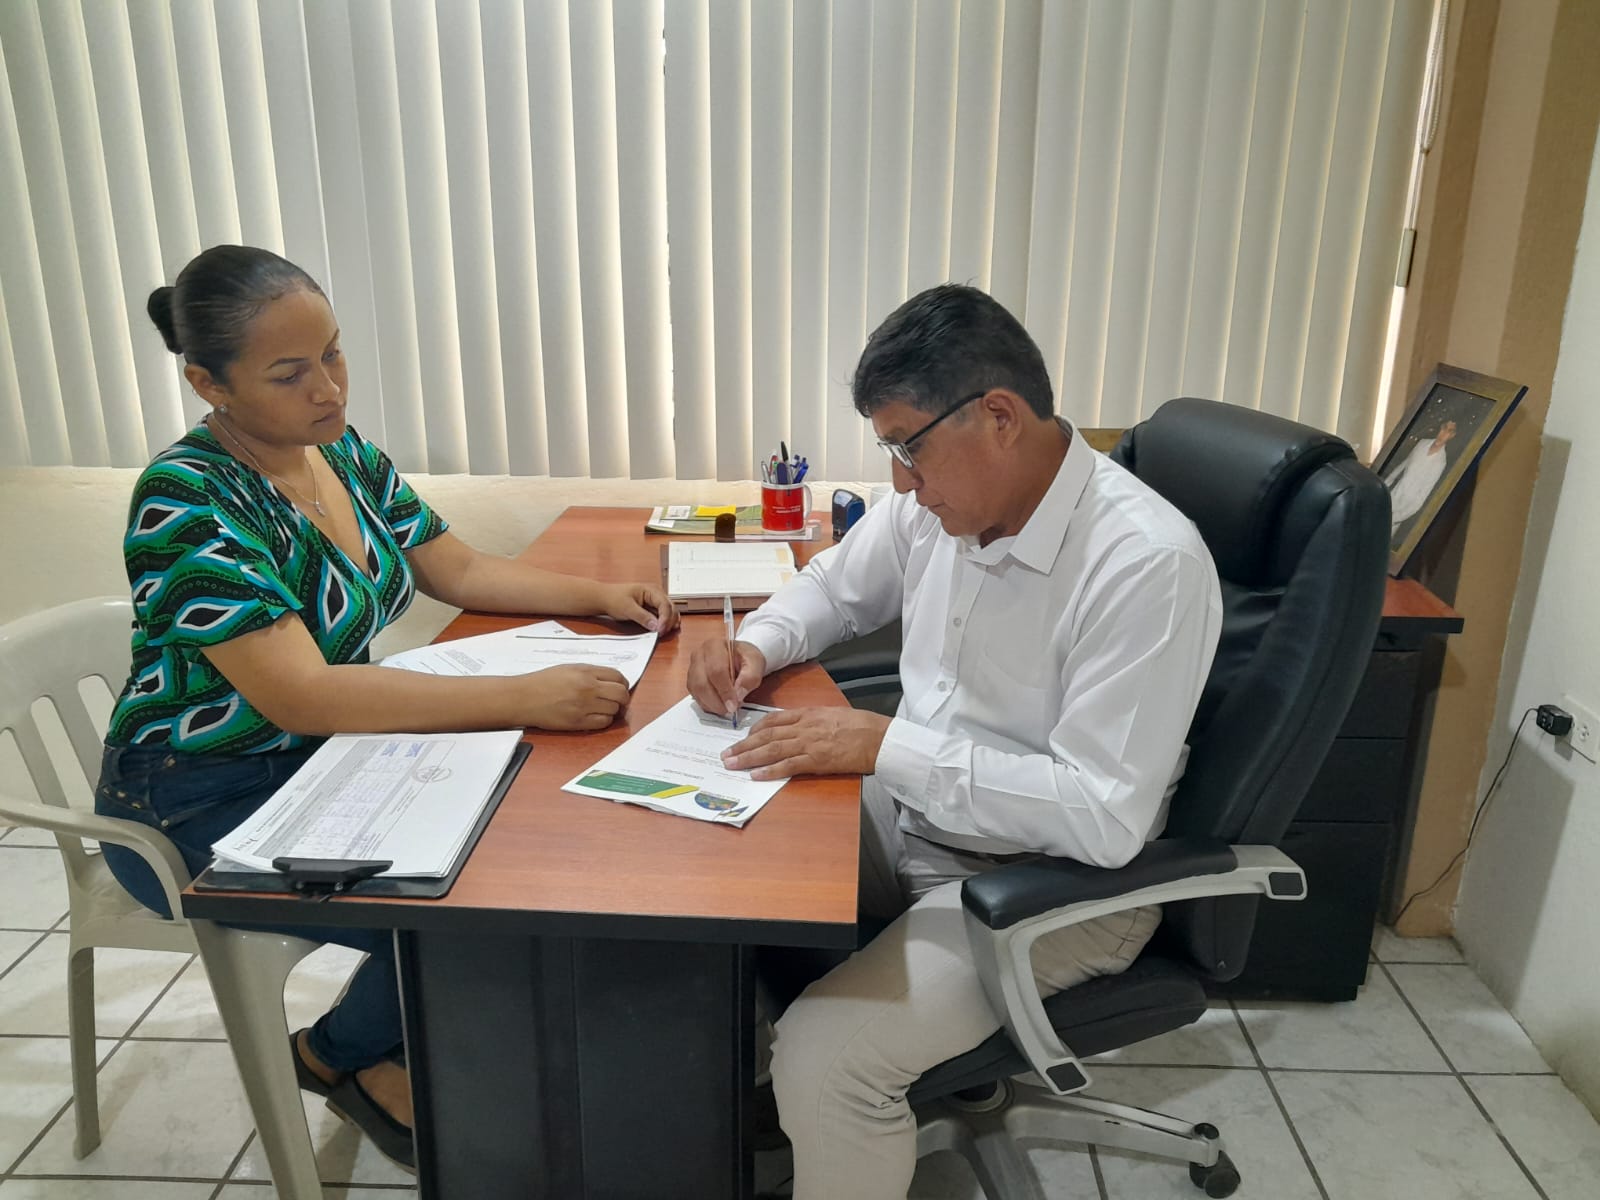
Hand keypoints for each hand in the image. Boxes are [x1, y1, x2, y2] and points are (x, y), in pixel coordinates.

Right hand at [519, 664, 630, 729]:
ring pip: (614, 710)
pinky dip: (604, 720)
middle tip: (618, 701)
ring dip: (612, 710)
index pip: (618, 676)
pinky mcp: (578, 722)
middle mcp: (588, 687)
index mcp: (586, 671)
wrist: (523, 698)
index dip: (623, 683)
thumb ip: (591, 673)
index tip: (620, 688)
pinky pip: (603, 723)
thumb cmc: (543, 682)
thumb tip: (611, 680)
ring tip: (602, 708)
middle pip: (621, 694)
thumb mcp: (569, 668)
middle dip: (623, 698)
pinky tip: (596, 717)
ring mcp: (584, 706)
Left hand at [598, 581, 678, 633]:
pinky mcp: (652, 608)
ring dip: (669, 623)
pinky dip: (664, 623)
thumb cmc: (614, 598)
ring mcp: (655, 601)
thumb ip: (642, 617)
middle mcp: (656, 594)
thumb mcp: (627, 608)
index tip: (660, 630)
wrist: (604, 598)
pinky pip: (663, 616)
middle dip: (669, 621)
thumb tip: (656, 625)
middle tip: (661, 633)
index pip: (665, 604)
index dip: (665, 618)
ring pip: (669, 612)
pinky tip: (661, 630)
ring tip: (662, 633)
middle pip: (671, 608)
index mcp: (652, 590)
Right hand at [687, 638, 766, 717]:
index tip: (733, 705)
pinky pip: (695, 696)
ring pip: (696, 691)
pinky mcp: (691, 680)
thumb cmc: (745, 658)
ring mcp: (692, 668)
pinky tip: (719, 705)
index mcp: (714, 646)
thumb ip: (750, 677)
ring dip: (711, 705)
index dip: (725, 691)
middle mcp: (699, 655)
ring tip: (726, 708)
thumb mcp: (756, 663)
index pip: (716, 671)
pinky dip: (707, 705)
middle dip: (716, 701)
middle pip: (702, 683)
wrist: (738, 657)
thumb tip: (738, 695)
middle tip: (730, 710)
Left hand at [720, 707, 891, 779]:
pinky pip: (788, 766)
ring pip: (771, 749)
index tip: (743, 736)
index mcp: (808, 714)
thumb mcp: (833, 715)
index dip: (755, 729)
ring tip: (732, 764)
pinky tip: (756, 775)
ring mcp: (809, 743)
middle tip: (726, 754)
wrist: (880, 737)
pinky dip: (770, 771)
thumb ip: (814, 721)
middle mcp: (804, 726)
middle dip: (743, 745)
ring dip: (749, 757)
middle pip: (766, 735)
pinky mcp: (817, 760)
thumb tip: (799, 728)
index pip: (774, 720)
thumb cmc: (862, 726)